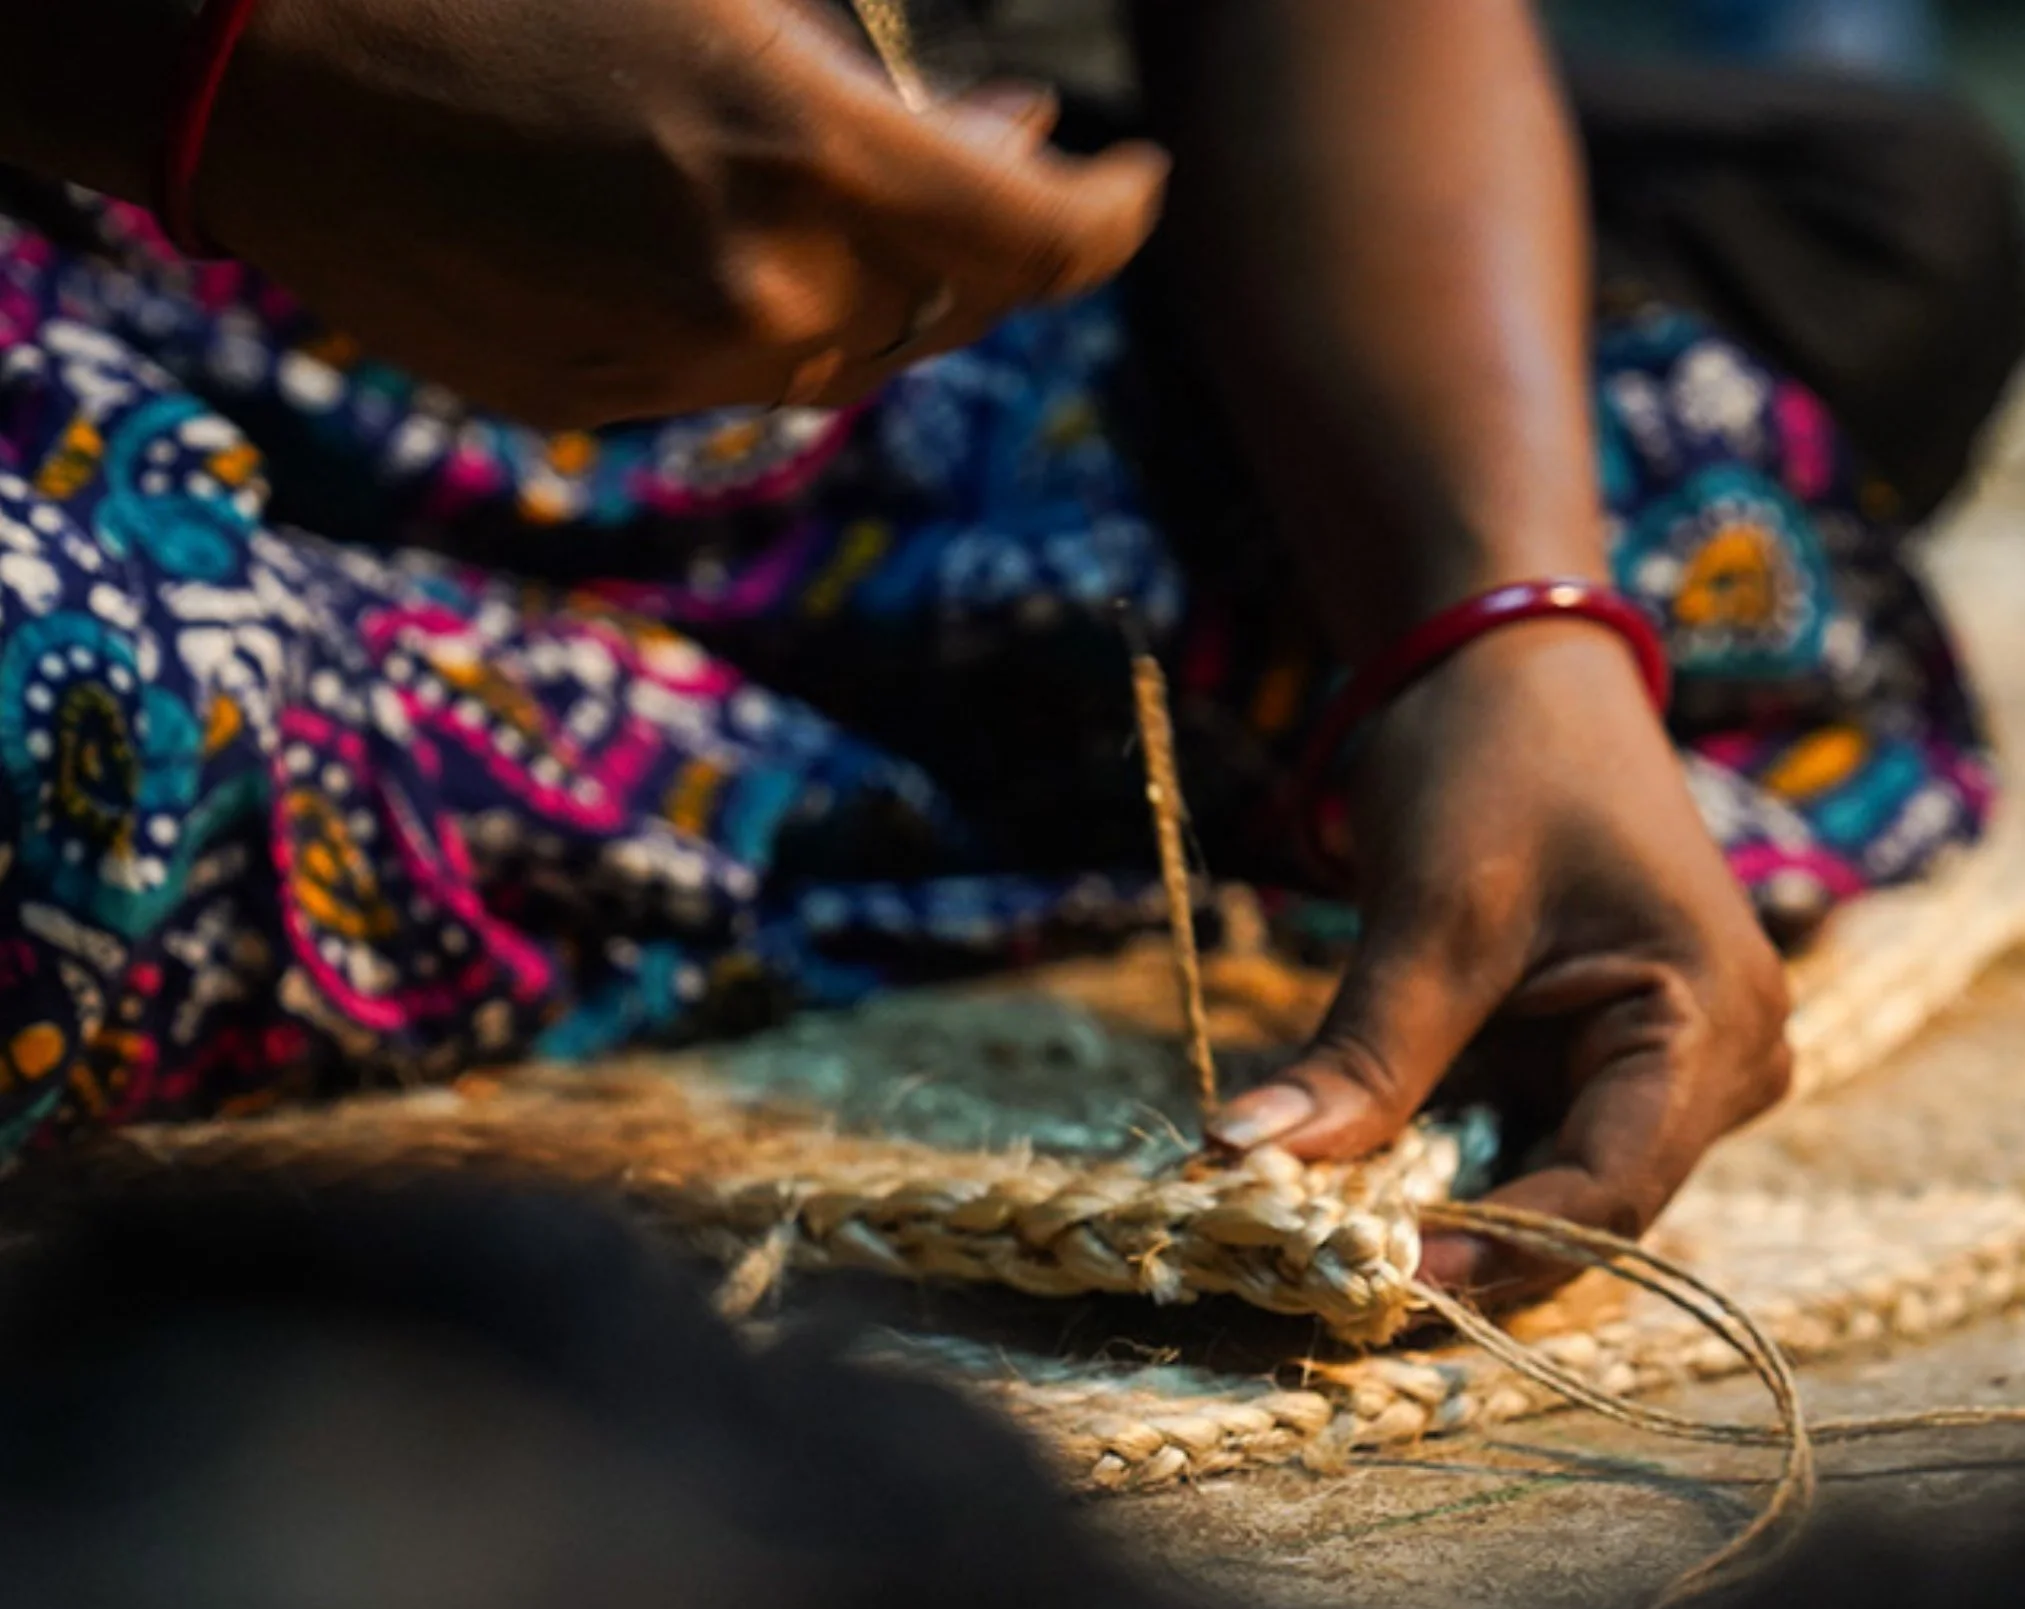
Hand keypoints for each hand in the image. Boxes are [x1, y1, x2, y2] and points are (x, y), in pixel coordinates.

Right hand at [198, 0, 1166, 424]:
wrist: (247, 49)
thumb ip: (864, 82)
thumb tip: (974, 128)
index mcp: (818, 164)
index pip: (1044, 245)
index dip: (1115, 218)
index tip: (1133, 180)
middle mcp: (767, 298)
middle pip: (947, 311)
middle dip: (993, 239)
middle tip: (1008, 157)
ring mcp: (673, 370)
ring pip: (837, 351)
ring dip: (878, 281)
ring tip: (870, 193)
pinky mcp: (590, 403)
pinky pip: (726, 373)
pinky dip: (765, 312)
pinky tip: (739, 242)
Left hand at [1212, 626, 1792, 1304]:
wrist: (1506, 669)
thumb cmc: (1497, 759)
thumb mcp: (1434, 914)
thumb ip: (1359, 1055)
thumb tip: (1243, 1161)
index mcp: (1713, 1027)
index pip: (1609, 1192)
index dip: (1492, 1246)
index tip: (1372, 1272)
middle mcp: (1711, 1070)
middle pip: (1578, 1207)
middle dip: (1451, 1235)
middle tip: (1319, 1269)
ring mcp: (1656, 1073)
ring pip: (1535, 1184)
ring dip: (1432, 1205)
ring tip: (1317, 1230)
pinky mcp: (1590, 1064)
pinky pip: (1511, 1143)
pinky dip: (1430, 1161)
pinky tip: (1348, 1177)